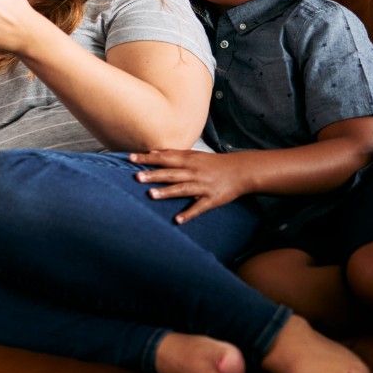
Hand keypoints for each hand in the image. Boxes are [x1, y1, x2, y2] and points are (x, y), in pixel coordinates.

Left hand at [128, 148, 246, 223]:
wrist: (241, 170)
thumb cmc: (214, 163)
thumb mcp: (195, 155)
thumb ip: (174, 155)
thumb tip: (153, 152)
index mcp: (189, 161)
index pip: (165, 158)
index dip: (148, 158)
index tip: (131, 158)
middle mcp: (194, 172)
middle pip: (171, 173)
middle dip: (154, 175)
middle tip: (136, 177)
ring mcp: (203, 186)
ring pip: (183, 189)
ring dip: (167, 192)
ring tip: (151, 195)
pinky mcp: (212, 199)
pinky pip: (199, 207)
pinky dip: (189, 214)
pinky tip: (177, 220)